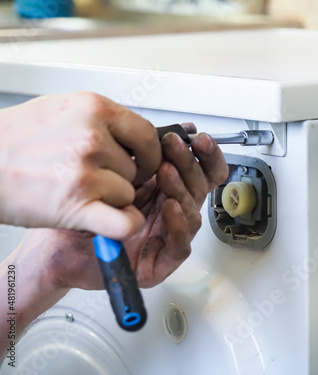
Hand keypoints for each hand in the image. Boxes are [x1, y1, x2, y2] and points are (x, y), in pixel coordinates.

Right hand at [0, 92, 160, 239]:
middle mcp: (92, 138)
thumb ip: (103, 120)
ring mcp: (85, 172)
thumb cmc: (15, 138)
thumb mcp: (62, 109)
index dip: (149, 153)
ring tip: (81, 191)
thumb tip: (135, 135)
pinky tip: (115, 221)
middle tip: (100, 179)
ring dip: (112, 198)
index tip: (143, 162)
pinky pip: (124, 221)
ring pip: (128, 193)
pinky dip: (125, 225)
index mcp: (93, 109)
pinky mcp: (76, 205)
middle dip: (125, 177)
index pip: (147, 134)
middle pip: (137, 167)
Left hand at [17, 128, 227, 290]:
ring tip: (166, 172)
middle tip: (174, 146)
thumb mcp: (113, 174)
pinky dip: (179, 226)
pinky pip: (180, 247)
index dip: (205, 156)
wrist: (56, 247)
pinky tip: (170, 207)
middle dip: (190, 165)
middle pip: (199, 188)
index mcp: (165, 189)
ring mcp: (166, 236)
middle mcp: (169, 211)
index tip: (199, 138)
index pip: (200, 172)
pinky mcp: (160, 263)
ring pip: (193, 214)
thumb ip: (139, 156)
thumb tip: (161, 129)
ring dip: (182, 190)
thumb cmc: (81, 210)